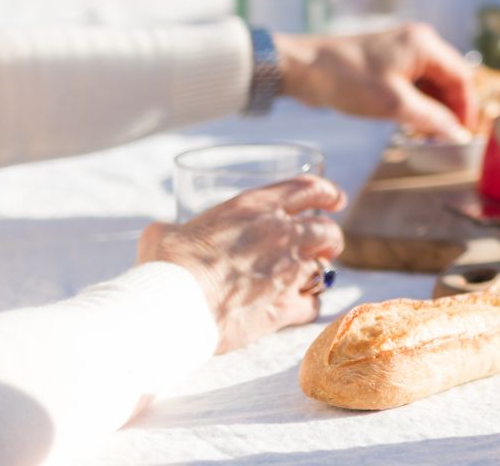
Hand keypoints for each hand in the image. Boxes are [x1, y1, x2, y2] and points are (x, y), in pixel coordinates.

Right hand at [138, 176, 345, 352]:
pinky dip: (309, 306)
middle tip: (326, 245)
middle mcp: (281, 234)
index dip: (327, 192)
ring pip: (325, 268)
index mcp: (256, 208)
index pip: (307, 189)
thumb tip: (164, 234)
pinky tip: (298, 309)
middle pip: (326, 230)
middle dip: (330, 237)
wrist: (173, 306)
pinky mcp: (286, 307)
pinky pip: (313, 305)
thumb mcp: (164, 234)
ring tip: (312, 277)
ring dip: (321, 272)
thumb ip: (174, 229)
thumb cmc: (165, 266)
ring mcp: (289, 271)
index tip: (335, 199)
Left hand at [275, 23, 475, 137]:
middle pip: (449, 78)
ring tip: (428, 133)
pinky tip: (411, 119)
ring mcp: (403, 49)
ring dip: (434, 106)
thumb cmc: (348, 80)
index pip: (462, 77)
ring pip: (432, 81)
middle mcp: (419, 41)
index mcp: (425, 45)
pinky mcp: (389, 59)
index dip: (466, 108)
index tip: (463, 136)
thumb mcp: (393, 104)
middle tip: (445, 138)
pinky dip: (418, 100)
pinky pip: (415, 80)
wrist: (302, 67)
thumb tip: (457, 135)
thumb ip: (431, 119)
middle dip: (450, 108)